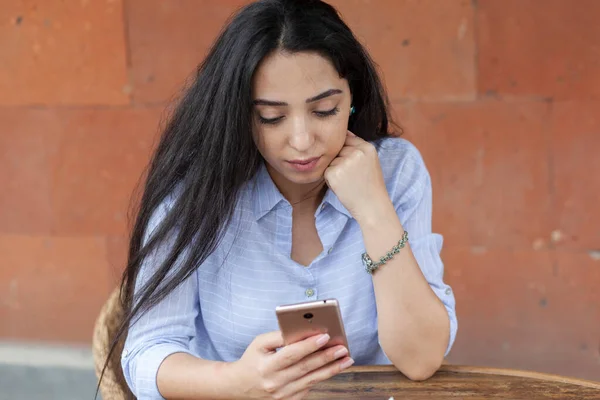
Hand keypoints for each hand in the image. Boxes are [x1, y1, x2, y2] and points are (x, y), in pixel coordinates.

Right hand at [229, 331, 353, 398]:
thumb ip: (279, 336)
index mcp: (266, 366)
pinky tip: (333, 368)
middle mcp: (275, 383)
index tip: (325, 336)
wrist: (240, 386)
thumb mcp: (260, 343)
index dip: (309, 345)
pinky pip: (309, 387)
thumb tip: (302, 330)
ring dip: (331, 369)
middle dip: (327, 357)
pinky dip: (321, 376)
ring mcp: (282, 395)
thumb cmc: (253, 359)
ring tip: (346, 359)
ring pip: (312, 380)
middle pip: (305, 368)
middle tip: (343, 347)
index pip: (291, 355)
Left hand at [324, 131, 393, 223]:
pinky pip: (325, 171)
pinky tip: (342, 186)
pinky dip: (330, 179)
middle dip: (340, 160)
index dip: (346, 151)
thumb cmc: (370, 186)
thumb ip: (358, 147)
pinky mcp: (334, 173)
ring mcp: (345, 162)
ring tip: (348, 181)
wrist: (372, 207)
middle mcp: (356, 152)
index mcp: (367, 147)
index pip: (347, 138)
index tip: (350, 163)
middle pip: (337, 149)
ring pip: (331, 160)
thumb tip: (342, 133)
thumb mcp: (370, 161)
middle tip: (351, 175)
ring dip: (334, 169)